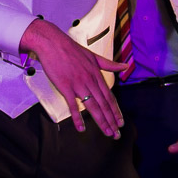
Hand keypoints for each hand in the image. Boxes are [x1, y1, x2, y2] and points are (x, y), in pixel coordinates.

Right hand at [19, 19, 128, 137]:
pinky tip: (81, 128)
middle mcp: (90, 81)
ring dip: (101, 121)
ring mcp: (78, 84)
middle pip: (103, 104)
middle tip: (117, 133)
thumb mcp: (93, 56)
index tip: (120, 121)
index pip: (109, 96)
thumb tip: (125, 66)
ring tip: (107, 133)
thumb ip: (109, 64)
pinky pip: (73, 105)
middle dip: (111, 120)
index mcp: (97, 74)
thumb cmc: (71, 50)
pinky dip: (77, 117)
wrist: (53, 43)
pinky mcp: (65, 87)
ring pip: (92, 106)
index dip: (115, 110)